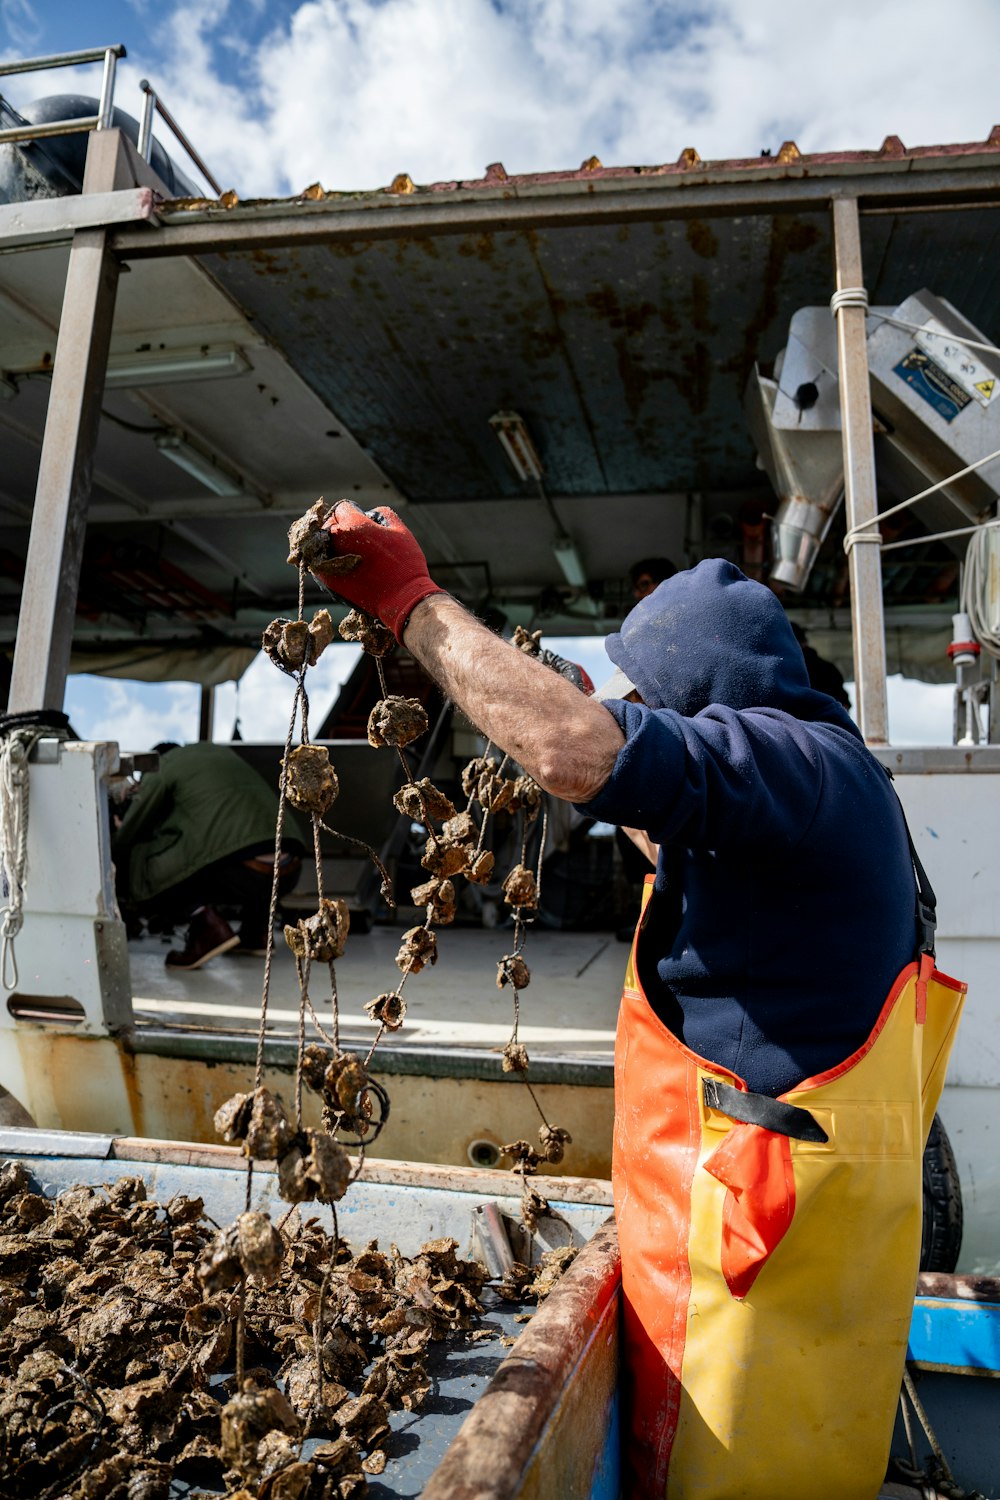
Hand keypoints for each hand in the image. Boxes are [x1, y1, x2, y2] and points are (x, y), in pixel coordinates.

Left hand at [311, 501, 445, 642]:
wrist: (402, 599)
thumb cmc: (405, 564)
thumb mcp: (401, 531)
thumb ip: (383, 515)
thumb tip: (371, 513)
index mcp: (354, 524)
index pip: (342, 508)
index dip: (354, 511)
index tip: (363, 520)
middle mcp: (337, 540)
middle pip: (329, 525)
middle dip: (341, 526)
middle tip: (356, 537)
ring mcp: (329, 561)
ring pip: (323, 545)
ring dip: (334, 544)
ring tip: (350, 552)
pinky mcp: (328, 580)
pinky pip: (322, 564)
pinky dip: (330, 562)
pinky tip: (346, 566)